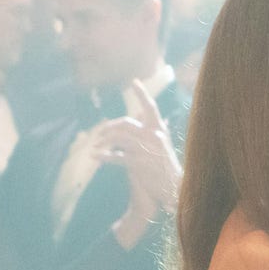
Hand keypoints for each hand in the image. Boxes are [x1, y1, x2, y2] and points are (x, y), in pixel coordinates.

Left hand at [94, 79, 181, 216]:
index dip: (142, 94)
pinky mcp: (138, 163)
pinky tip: (95, 157)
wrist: (173, 188)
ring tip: (95, 147)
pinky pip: (116, 156)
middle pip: (126, 123)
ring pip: (119, 138)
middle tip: (100, 134)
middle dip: (109, 127)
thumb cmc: (165, 166)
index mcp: (160, 130)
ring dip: (104, 142)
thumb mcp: (161, 143)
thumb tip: (141, 111)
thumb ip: (151, 127)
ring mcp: (146, 149)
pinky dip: (103, 156)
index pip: (151, 107)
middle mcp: (154, 136)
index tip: (133, 82)